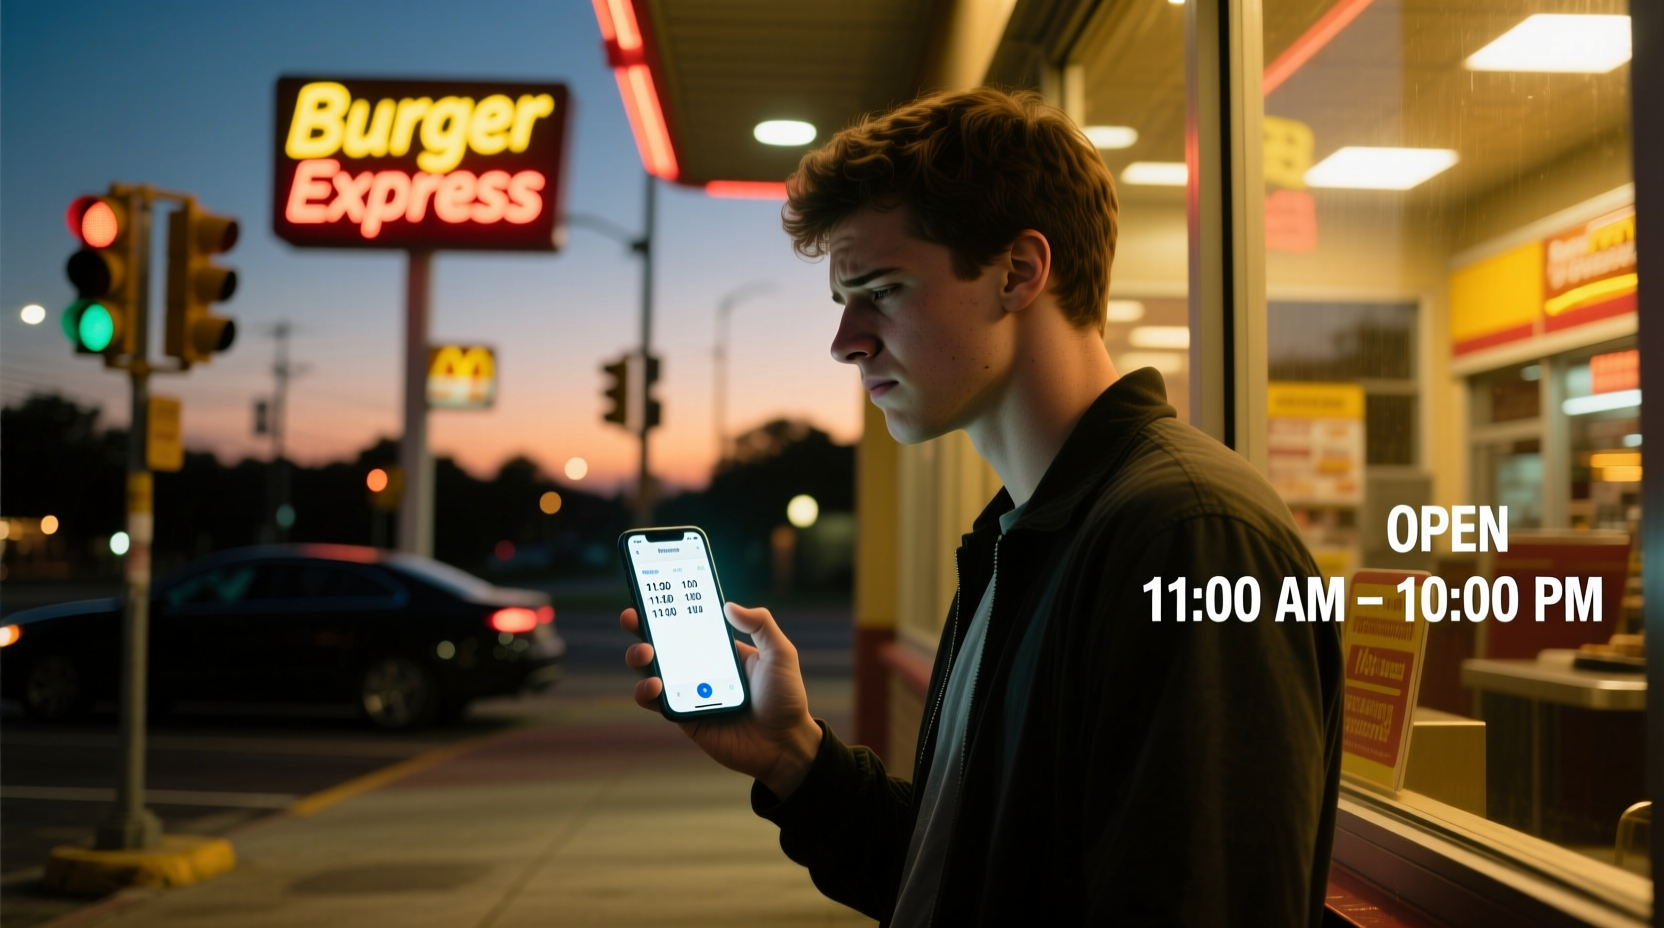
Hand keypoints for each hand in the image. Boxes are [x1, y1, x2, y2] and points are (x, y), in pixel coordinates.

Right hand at [621, 602, 821, 797]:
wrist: (785, 744)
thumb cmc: (786, 697)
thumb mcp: (780, 654)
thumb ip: (760, 625)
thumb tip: (729, 605)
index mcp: (719, 648)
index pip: (687, 622)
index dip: (666, 608)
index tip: (650, 592)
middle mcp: (700, 668)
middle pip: (661, 643)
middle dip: (641, 627)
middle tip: (633, 617)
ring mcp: (689, 692)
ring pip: (651, 671)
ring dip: (639, 658)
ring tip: (645, 653)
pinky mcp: (684, 718)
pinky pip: (657, 703)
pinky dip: (648, 692)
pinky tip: (655, 685)